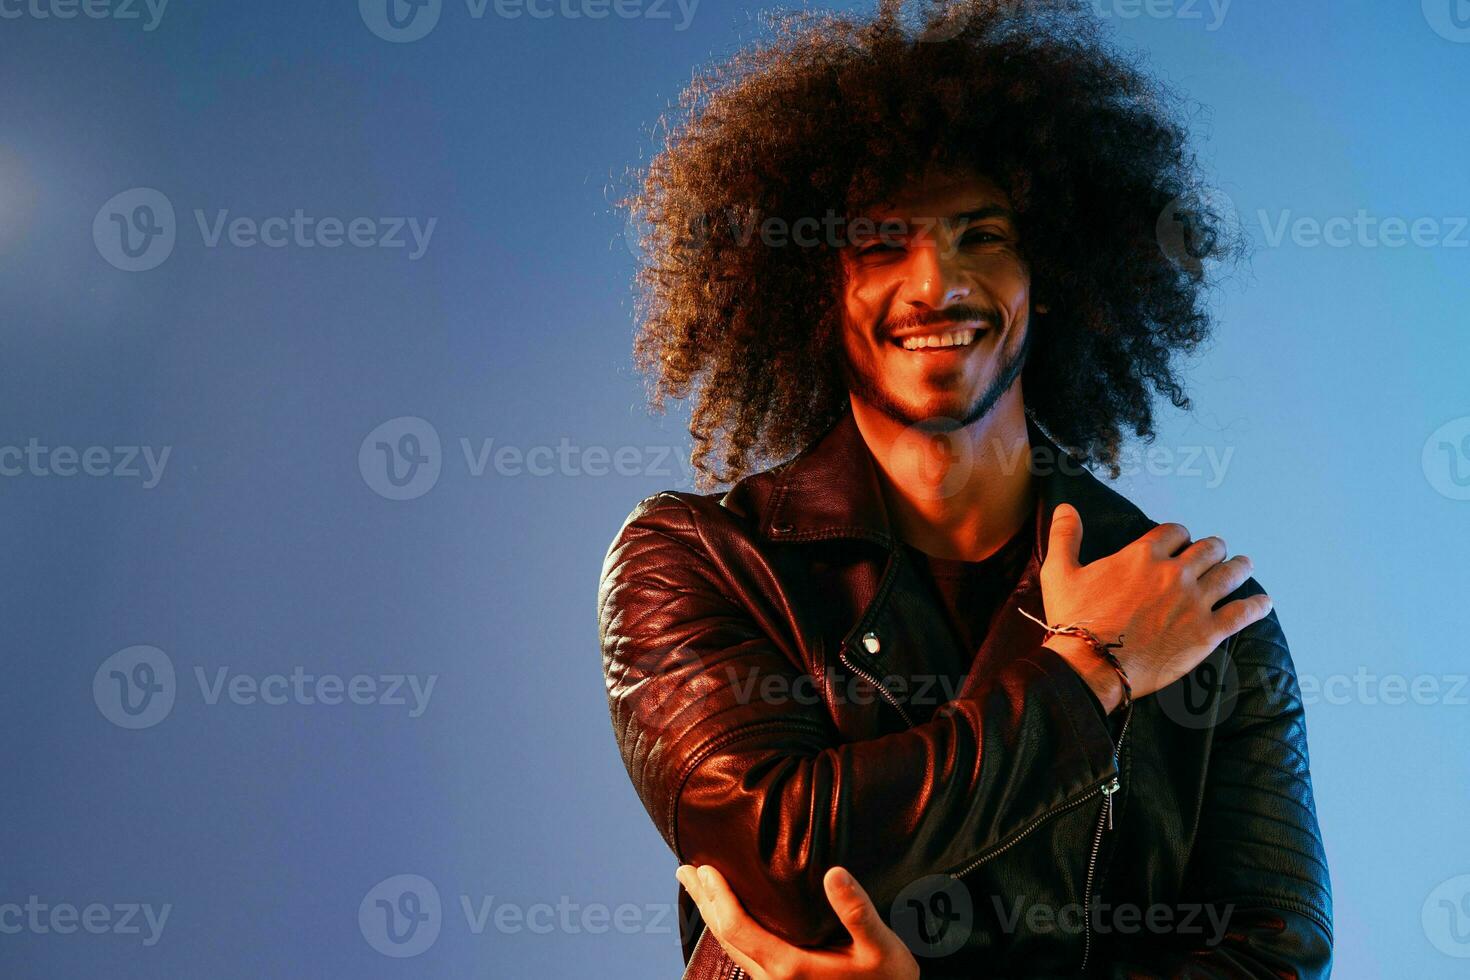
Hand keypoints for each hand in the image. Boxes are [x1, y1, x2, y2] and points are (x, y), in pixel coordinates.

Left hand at [676, 864, 918, 979]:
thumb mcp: (880, 947)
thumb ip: (857, 911)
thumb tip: (834, 873)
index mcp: (789, 966)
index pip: (736, 926)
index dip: (717, 897)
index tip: (704, 868)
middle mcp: (773, 979)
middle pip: (724, 936)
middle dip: (704, 901)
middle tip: (685, 871)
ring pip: (730, 948)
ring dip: (712, 915)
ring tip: (700, 889)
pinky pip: (743, 955)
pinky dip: (730, 930)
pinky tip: (733, 918)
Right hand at [1039, 502, 1270, 708]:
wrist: (1092, 664)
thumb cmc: (1075, 619)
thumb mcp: (1060, 572)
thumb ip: (1065, 536)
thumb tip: (1066, 508)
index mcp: (1142, 556)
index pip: (1174, 532)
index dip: (1180, 535)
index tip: (1181, 542)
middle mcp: (1174, 573)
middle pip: (1208, 549)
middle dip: (1214, 548)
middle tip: (1218, 552)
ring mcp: (1194, 602)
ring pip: (1229, 574)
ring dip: (1240, 566)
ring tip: (1246, 565)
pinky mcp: (1207, 632)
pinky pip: (1241, 613)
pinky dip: (1256, 606)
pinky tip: (1264, 603)